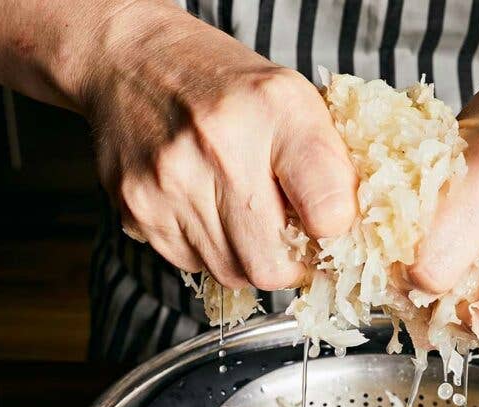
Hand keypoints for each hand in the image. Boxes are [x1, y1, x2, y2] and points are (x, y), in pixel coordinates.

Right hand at [76, 2, 357, 289]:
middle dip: (286, 263)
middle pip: (270, 265)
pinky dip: (207, 250)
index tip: (326, 226)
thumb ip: (329, 166)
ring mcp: (170, 183)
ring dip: (246, 259)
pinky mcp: (136, 209)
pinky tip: (205, 210)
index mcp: (274, 111)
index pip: (327, 210)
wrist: (132, 61)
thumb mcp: (295, 102)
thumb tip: (346, 237)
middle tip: (287, 238)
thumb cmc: (224, 87)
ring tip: (243, 216)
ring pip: (230, 273)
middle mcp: (218, 147)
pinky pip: (190, 264)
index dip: (333, 232)